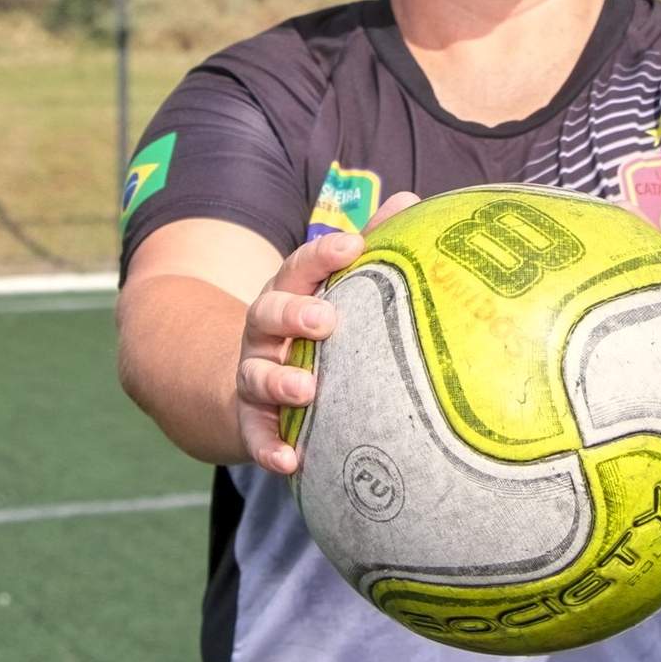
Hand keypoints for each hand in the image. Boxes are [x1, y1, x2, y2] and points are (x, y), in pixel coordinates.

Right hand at [234, 192, 420, 474]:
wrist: (249, 387)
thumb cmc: (311, 328)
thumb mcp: (332, 287)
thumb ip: (370, 247)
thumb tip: (411, 200)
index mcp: (290, 293)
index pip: (301, 265)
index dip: (323, 254)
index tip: (353, 245)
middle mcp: (265, 331)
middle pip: (268, 312)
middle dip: (294, 314)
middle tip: (326, 319)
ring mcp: (253, 374)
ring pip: (256, 373)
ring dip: (279, 381)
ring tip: (307, 389)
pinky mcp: (250, 420)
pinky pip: (255, 434)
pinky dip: (269, 447)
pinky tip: (291, 462)